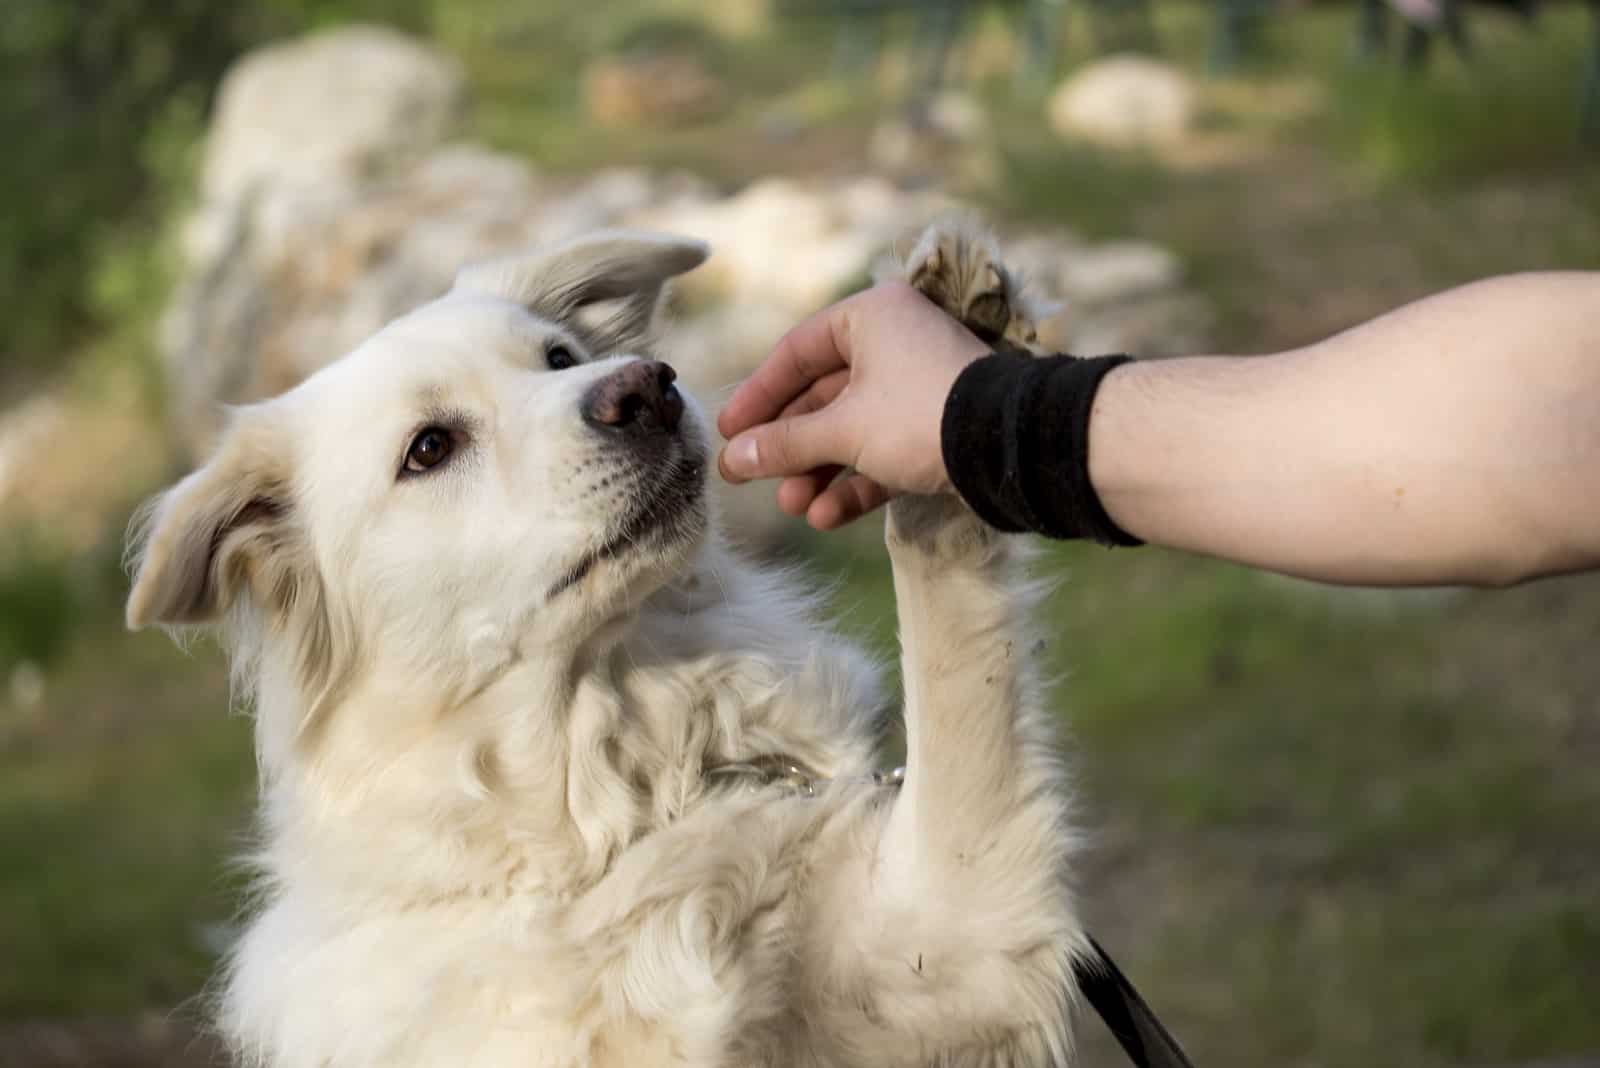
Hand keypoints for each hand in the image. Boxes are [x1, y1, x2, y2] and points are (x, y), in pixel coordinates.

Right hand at [717, 282, 988, 529]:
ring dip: (820, 471)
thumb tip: (732, 459)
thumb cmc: (921, 417)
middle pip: (824, 397)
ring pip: (854, 429)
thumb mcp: (843, 430)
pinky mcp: (939, 430)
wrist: (1011, 449)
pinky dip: (857, 482)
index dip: (758, 396)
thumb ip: (783, 444)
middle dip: (790, 447)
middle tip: (750, 478)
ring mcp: (919, 388)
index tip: (729, 434)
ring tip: (794, 506)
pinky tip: (828, 517)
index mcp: (872, 316)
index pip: (797, 352)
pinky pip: (885, 452)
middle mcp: (896, 344)